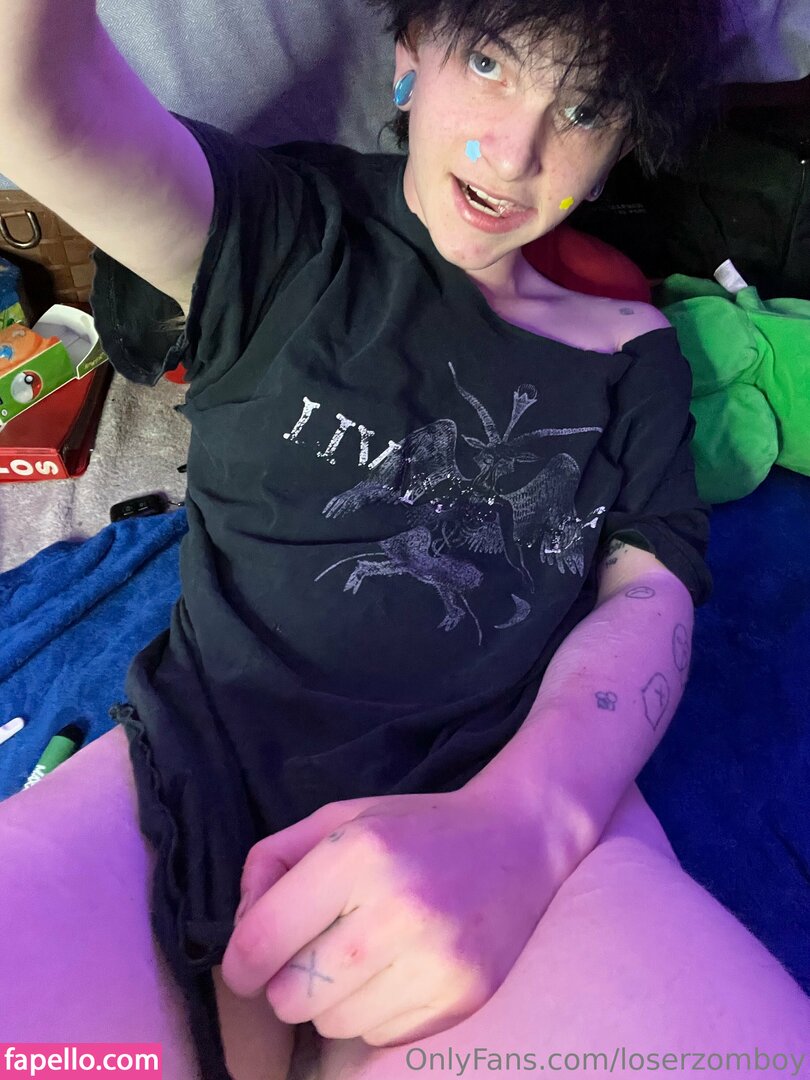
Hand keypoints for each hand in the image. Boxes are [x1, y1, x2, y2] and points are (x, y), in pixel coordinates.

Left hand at [219, 784, 555, 1045]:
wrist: (519, 842)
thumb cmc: (415, 830)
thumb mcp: (339, 818)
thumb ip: (273, 860)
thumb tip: (240, 926)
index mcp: (359, 851)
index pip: (262, 938)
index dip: (238, 964)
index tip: (244, 968)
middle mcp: (398, 906)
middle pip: (292, 995)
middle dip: (288, 982)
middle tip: (312, 955)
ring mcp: (437, 958)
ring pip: (334, 1023)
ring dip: (333, 1000)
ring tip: (364, 958)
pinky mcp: (464, 996)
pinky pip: (381, 1036)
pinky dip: (377, 1012)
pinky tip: (400, 970)